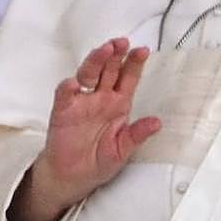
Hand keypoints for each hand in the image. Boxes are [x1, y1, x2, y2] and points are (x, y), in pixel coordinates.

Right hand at [8, 39, 159, 220]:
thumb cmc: (98, 161)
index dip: (134, 63)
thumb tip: (156, 123)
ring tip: (104, 51)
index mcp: (118, 104)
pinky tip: (74, 83)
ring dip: (95, 61)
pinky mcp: (63, 111)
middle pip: (108, 69)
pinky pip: (65, 95)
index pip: (128, 78)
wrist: (73, 177)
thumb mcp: (123, 150)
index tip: (142, 50)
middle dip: (115, 54)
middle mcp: (100, 98)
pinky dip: (68, 88)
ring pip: (88, 74)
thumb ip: (137, 135)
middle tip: (122, 42)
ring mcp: (81, 102)